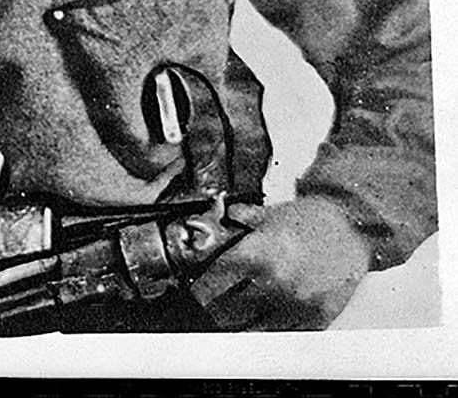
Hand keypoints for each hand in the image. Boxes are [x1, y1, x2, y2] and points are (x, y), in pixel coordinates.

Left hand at [188, 196, 370, 330]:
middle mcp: (274, 284)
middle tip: (212, 303)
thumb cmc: (314, 219)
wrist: (355, 228)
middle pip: (226, 312)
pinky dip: (268, 330)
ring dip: (239, 324)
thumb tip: (215, 221)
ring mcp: (295, 306)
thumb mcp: (270, 214)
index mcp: (259, 254)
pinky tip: (263, 320)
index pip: (212, 282)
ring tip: (234, 314)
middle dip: (215, 307)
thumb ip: (240, 221)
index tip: (196, 288)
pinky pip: (281, 337)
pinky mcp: (314, 321)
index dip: (200, 286)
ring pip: (251, 331)